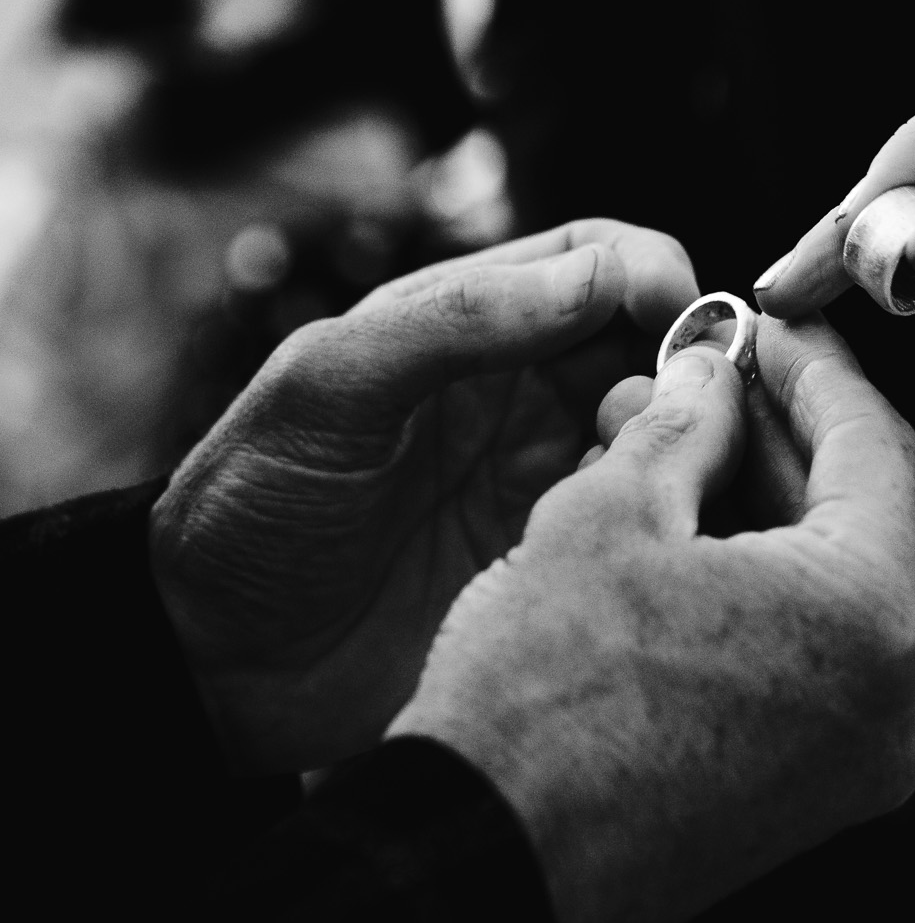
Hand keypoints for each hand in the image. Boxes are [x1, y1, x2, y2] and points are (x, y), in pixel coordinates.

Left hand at [150, 220, 698, 772]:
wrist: (216, 660)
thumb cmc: (251, 502)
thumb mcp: (331, 385)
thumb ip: (459, 319)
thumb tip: (603, 273)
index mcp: (467, 326)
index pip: (596, 261)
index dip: (651, 272)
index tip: (680, 314)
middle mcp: (520, 394)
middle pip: (649, 347)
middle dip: (690, 364)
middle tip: (690, 411)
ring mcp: (542, 481)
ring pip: (661, 435)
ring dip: (685, 444)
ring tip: (664, 480)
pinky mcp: (556, 563)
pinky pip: (641, 522)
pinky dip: (667, 517)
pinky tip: (652, 539)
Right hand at [388, 317, 914, 922]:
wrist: (479, 864)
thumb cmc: (537, 691)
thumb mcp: (606, 511)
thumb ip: (684, 423)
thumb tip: (712, 375)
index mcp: (871, 617)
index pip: (874, 446)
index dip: (814, 368)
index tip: (765, 326)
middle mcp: (893, 702)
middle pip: (861, 522)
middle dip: (785, 440)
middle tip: (717, 377)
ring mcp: (854, 766)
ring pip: (830, 595)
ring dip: (766, 515)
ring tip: (680, 449)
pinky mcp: (806, 804)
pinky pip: (806, 665)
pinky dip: (758, 595)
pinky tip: (683, 545)